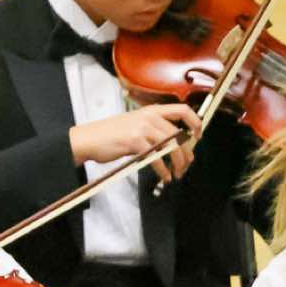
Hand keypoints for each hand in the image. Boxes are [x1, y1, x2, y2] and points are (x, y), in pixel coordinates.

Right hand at [69, 104, 199, 183]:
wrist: (87, 139)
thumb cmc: (108, 135)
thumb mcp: (134, 124)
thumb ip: (153, 129)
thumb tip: (172, 143)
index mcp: (151, 111)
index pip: (183, 110)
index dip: (196, 123)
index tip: (197, 136)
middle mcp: (149, 117)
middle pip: (179, 135)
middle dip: (186, 154)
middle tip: (185, 165)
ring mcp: (142, 128)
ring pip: (172, 147)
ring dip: (177, 164)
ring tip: (176, 174)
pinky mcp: (135, 141)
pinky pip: (157, 158)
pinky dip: (163, 170)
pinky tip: (164, 176)